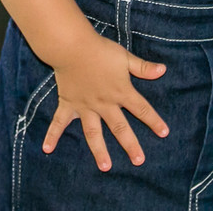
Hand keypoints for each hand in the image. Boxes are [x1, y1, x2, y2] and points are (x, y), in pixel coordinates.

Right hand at [42, 35, 167, 171]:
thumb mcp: (124, 57)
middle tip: (139, 161)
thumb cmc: (100, 50)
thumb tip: (163, 70)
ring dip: (99, 150)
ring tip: (105, 167)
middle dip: (130, 144)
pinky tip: (47, 148)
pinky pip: (59, 122)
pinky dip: (53, 135)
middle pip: (120, 127)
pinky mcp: (68, 104)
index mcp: (120, 92)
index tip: (164, 133)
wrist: (72, 46)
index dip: (154, 121)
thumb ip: (143, 67)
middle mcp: (104, 103)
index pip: (142, 109)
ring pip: (93, 132)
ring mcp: (85, 106)